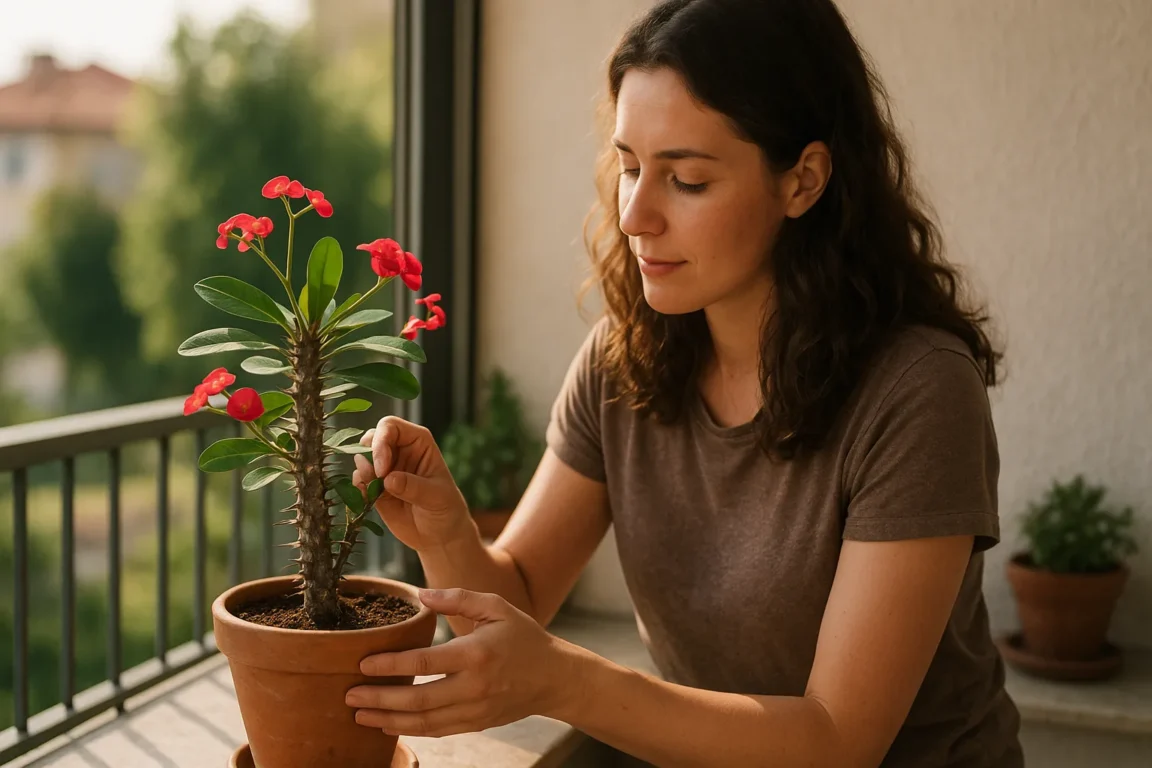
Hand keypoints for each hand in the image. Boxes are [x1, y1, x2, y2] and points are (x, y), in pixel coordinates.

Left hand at [345, 588, 583, 736]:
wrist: (555, 677)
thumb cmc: (523, 636)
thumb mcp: (496, 607)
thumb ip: (458, 599)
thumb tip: (421, 594)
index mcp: (476, 653)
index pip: (424, 663)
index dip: (391, 665)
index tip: (363, 665)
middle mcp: (474, 686)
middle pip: (418, 699)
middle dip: (380, 699)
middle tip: (349, 695)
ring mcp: (476, 710)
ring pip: (425, 721)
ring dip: (388, 720)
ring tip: (359, 715)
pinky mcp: (477, 723)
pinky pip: (438, 731)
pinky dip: (411, 730)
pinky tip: (388, 724)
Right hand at [352, 416, 471, 551]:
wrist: (439, 536)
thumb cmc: (446, 509)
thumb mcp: (436, 497)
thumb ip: (414, 487)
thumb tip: (389, 479)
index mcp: (418, 442)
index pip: (391, 426)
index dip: (381, 441)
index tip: (383, 469)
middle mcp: (399, 450)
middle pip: (371, 437)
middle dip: (368, 455)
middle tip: (376, 477)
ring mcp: (386, 468)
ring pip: (361, 458)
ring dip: (362, 472)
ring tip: (373, 491)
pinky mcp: (375, 487)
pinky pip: (358, 479)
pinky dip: (358, 487)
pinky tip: (368, 499)